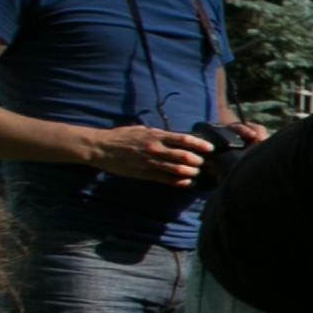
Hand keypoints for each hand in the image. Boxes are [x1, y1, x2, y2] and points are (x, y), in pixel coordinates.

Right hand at [85, 126, 211, 185]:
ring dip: (191, 172)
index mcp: (156, 136)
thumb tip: (175, 137)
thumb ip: (158, 134)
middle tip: (205, 163)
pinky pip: (165, 179)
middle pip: (184, 156)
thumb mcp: (142, 130)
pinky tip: (187, 183)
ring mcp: (150, 162)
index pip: (183, 139)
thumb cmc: (122, 137)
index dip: (199, 145)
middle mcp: (155, 149)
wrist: (101, 148)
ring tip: (197, 173)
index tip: (210, 148)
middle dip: (198, 161)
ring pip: (177, 169)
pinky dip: (178, 182)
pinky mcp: (144, 173)